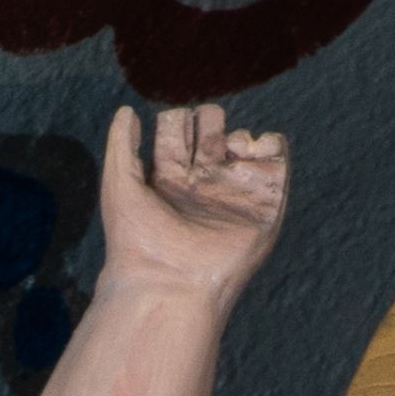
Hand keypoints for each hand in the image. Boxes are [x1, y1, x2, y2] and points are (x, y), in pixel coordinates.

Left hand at [99, 102, 287, 306]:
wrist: (170, 285)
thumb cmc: (138, 240)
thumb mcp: (119, 184)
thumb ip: (121, 143)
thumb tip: (126, 110)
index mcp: (169, 180)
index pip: (177, 129)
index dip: (175, 121)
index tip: (171, 133)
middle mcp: (201, 185)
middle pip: (210, 128)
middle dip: (206, 119)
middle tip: (200, 140)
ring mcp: (231, 191)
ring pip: (240, 139)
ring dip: (233, 131)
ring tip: (224, 147)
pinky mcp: (262, 200)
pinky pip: (275, 155)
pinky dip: (267, 141)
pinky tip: (245, 151)